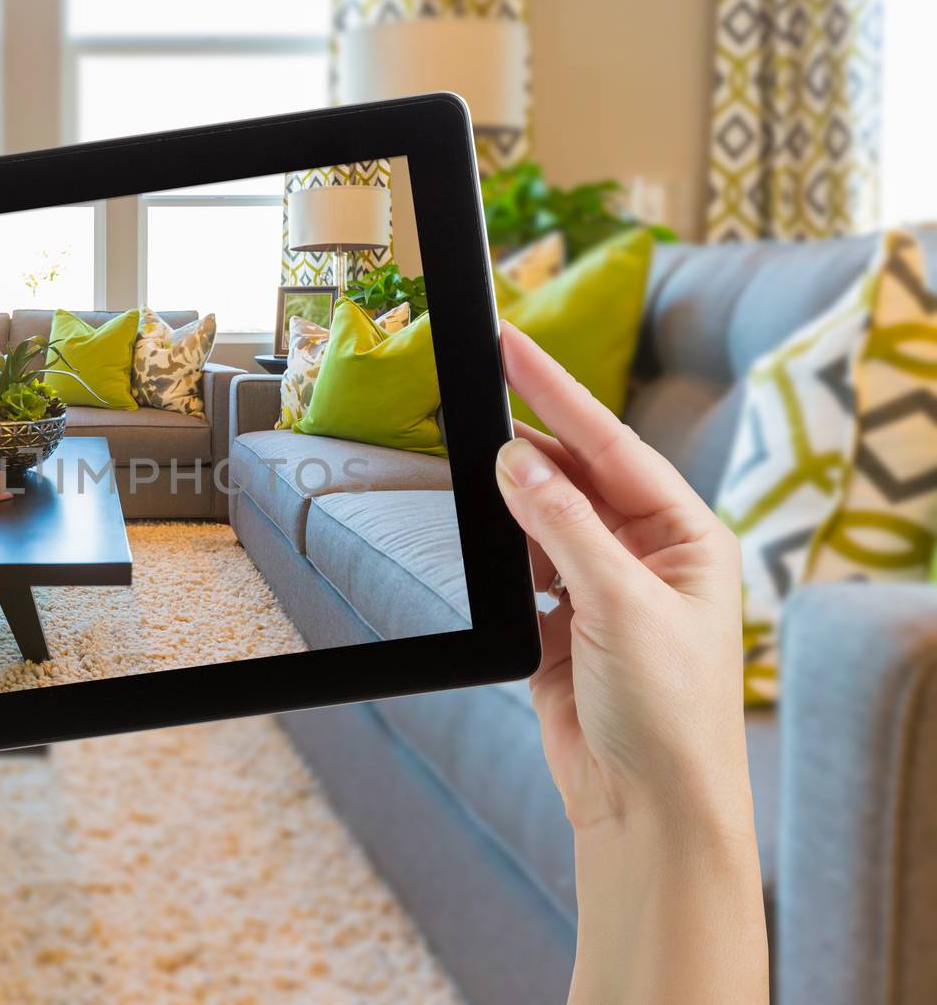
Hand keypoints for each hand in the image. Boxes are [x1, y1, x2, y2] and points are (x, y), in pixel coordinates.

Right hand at [494, 324, 746, 834]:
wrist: (644, 809)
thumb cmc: (668, 713)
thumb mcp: (621, 604)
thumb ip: (564, 526)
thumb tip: (512, 461)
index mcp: (688, 537)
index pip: (612, 445)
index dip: (558, 392)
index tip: (512, 346)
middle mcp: (647, 555)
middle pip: (574, 475)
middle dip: (525, 442)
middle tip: (471, 396)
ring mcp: (601, 590)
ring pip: (542, 520)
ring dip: (507, 500)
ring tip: (466, 465)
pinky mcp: (560, 626)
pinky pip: (520, 569)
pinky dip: (499, 551)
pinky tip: (482, 534)